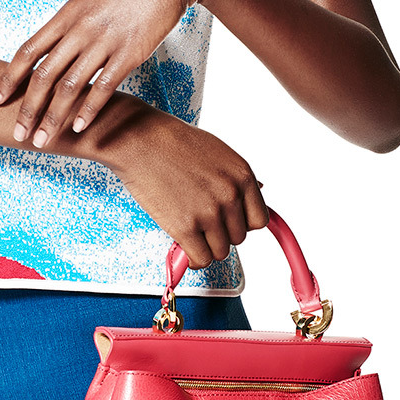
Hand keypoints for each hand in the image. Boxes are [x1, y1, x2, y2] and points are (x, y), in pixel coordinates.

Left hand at [0, 0, 219, 148]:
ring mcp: (105, 42)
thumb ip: (74, 21)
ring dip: (52, 118)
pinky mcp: (130, 53)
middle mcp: (80, 29)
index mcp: (67, 14)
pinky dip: (88, 111)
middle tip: (17, 133)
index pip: (28, 51)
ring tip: (42, 141)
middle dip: (27, 109)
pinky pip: (104, 87)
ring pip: (70, 87)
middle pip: (44, 76)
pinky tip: (78, 128)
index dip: (9, 78)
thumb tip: (59, 41)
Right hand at [91, 103, 268, 270]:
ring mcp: (209, 213)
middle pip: (238, 238)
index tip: (227, 222)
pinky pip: (200, 259)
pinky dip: (192, 259)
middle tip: (202, 224)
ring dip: (205, 247)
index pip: (258, 220)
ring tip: (191, 233)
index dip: (241, 223)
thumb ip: (237, 177)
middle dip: (220, 234)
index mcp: (243, 176)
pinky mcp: (185, 227)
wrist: (141, 140)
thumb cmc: (174, 142)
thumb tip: (258, 190)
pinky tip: (184, 248)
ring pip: (220, 251)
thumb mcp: (218, 152)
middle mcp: (231, 196)